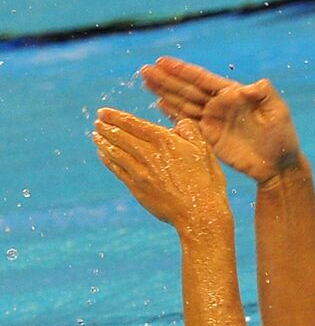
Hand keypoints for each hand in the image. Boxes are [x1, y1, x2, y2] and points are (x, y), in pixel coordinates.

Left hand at [92, 109, 229, 229]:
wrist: (200, 213)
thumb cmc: (206, 182)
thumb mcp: (205, 150)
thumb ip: (190, 131)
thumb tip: (178, 125)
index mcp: (164, 141)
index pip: (133, 124)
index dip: (116, 117)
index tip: (103, 112)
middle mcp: (148, 154)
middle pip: (121, 136)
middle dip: (106, 127)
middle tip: (98, 122)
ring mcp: (140, 172)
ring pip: (116, 152)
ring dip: (103, 142)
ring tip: (96, 135)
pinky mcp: (137, 188)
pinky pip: (117, 170)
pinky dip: (108, 160)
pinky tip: (103, 155)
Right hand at [141, 57, 301, 182]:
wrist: (278, 166)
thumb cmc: (283, 137)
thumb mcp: (279, 112)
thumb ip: (265, 94)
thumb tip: (251, 85)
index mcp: (233, 94)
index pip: (203, 79)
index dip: (183, 71)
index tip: (162, 61)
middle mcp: (220, 105)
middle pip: (188, 89)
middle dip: (167, 79)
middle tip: (144, 70)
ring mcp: (213, 120)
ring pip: (184, 103)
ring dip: (165, 92)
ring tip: (145, 82)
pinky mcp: (209, 137)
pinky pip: (188, 122)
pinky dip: (173, 114)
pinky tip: (160, 104)